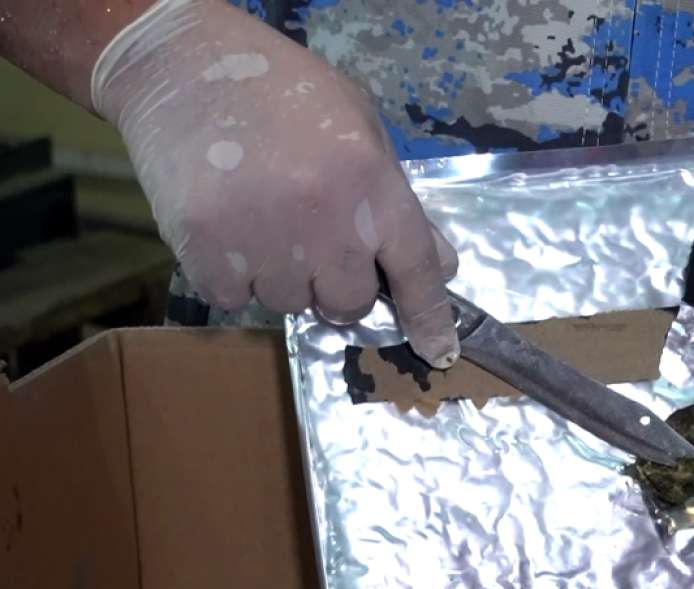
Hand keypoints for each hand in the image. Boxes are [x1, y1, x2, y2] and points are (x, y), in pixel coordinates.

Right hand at [91, 0, 459, 365]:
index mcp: (370, 182)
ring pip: (290, 304)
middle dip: (337, 285)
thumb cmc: (283, 92)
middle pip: (349, 302)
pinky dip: (232, 275)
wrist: (184, 64)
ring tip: (262, 219)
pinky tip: (228, 226)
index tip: (437, 349)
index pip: (415, 269)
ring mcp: (262, 238)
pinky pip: (233, 299)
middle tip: (313, 242)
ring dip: (281, 277)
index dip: (429, 316)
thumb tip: (439, 262)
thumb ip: (396, 199)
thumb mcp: (360, 128)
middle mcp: (323, 218)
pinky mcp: (204, 249)